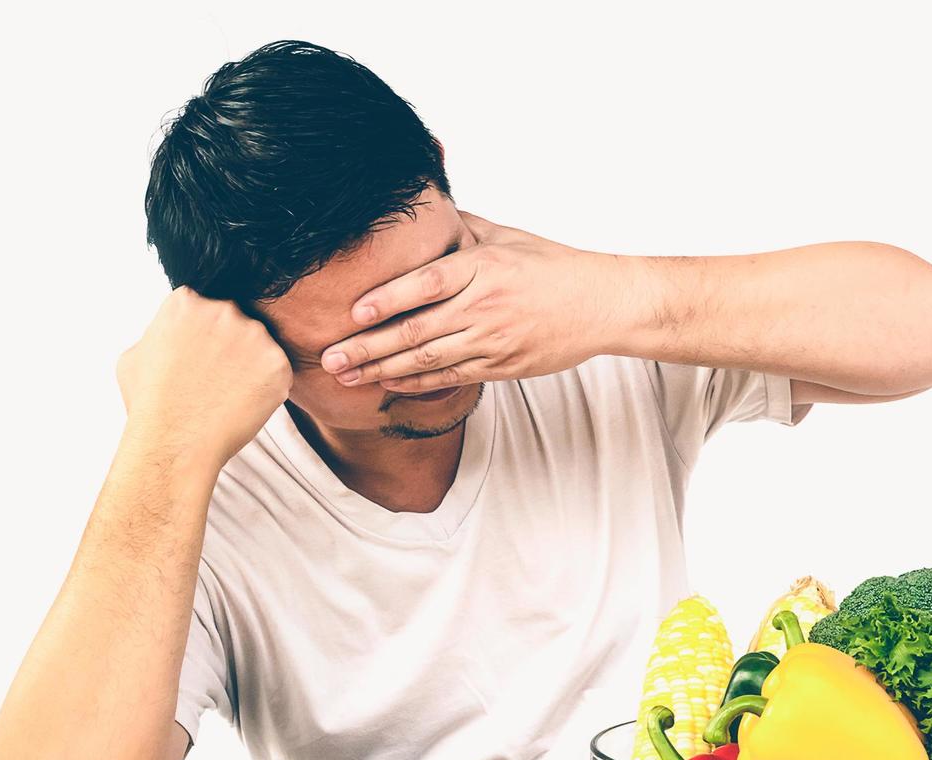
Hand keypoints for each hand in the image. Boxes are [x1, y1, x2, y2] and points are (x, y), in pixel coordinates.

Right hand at [117, 286, 292, 467]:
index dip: (202, 337)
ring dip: (249, 366)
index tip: (197, 361)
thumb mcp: (134, 355)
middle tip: (215, 381)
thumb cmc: (149, 405)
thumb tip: (170, 334)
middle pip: (235, 322)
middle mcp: (223, 309)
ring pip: (258, 346)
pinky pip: (277, 371)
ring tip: (226, 395)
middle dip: (228, 347)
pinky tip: (243, 403)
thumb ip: (159, 334)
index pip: (204, 308)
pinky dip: (266, 388)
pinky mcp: (277, 363)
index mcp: (186, 302)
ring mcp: (254, 334)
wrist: (174, 444)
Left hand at [320, 213, 647, 391]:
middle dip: (368, 347)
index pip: (427, 284)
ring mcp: (493, 341)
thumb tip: (423, 206)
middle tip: (330, 357)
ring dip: (382, 370)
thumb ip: (461, 227)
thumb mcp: (507, 236)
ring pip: (428, 360)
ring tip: (346, 376)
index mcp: (484, 268)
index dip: (388, 298)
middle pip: (416, 331)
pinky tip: (387, 383)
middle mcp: (485, 307)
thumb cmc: (552, 266)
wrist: (601, 305)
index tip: (353, 311)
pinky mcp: (502, 366)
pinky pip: (451, 377)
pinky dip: (416, 382)